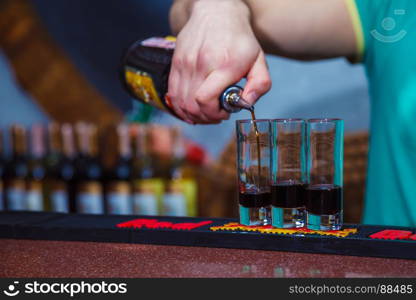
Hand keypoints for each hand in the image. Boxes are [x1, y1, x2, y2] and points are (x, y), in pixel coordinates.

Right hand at [168, 0, 270, 123]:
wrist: (216, 12)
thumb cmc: (238, 38)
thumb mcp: (259, 59)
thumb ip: (260, 84)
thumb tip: (246, 103)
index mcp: (224, 64)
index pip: (206, 99)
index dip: (214, 114)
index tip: (225, 112)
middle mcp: (200, 64)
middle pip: (192, 105)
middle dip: (206, 117)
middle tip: (217, 114)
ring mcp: (185, 64)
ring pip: (181, 103)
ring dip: (193, 114)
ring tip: (206, 111)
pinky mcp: (175, 63)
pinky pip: (172, 94)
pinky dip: (181, 106)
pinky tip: (192, 107)